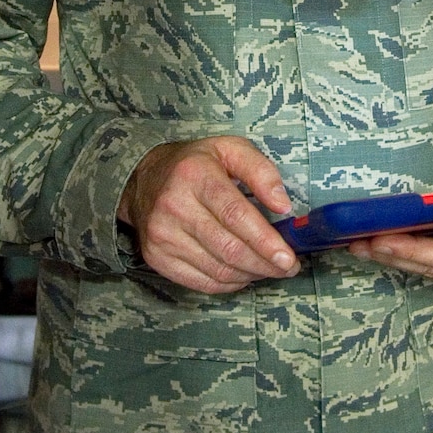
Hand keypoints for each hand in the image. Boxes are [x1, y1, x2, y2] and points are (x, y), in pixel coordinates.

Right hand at [120, 136, 297, 293]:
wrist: (144, 179)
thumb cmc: (195, 164)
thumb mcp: (230, 149)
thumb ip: (261, 171)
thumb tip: (283, 205)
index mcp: (195, 175)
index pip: (236, 215)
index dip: (265, 241)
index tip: (288, 257)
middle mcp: (174, 207)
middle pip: (229, 248)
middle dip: (265, 264)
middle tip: (288, 267)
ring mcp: (162, 236)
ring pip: (218, 269)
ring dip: (251, 275)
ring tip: (269, 269)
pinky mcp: (157, 257)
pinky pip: (201, 282)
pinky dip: (229, 283)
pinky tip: (244, 274)